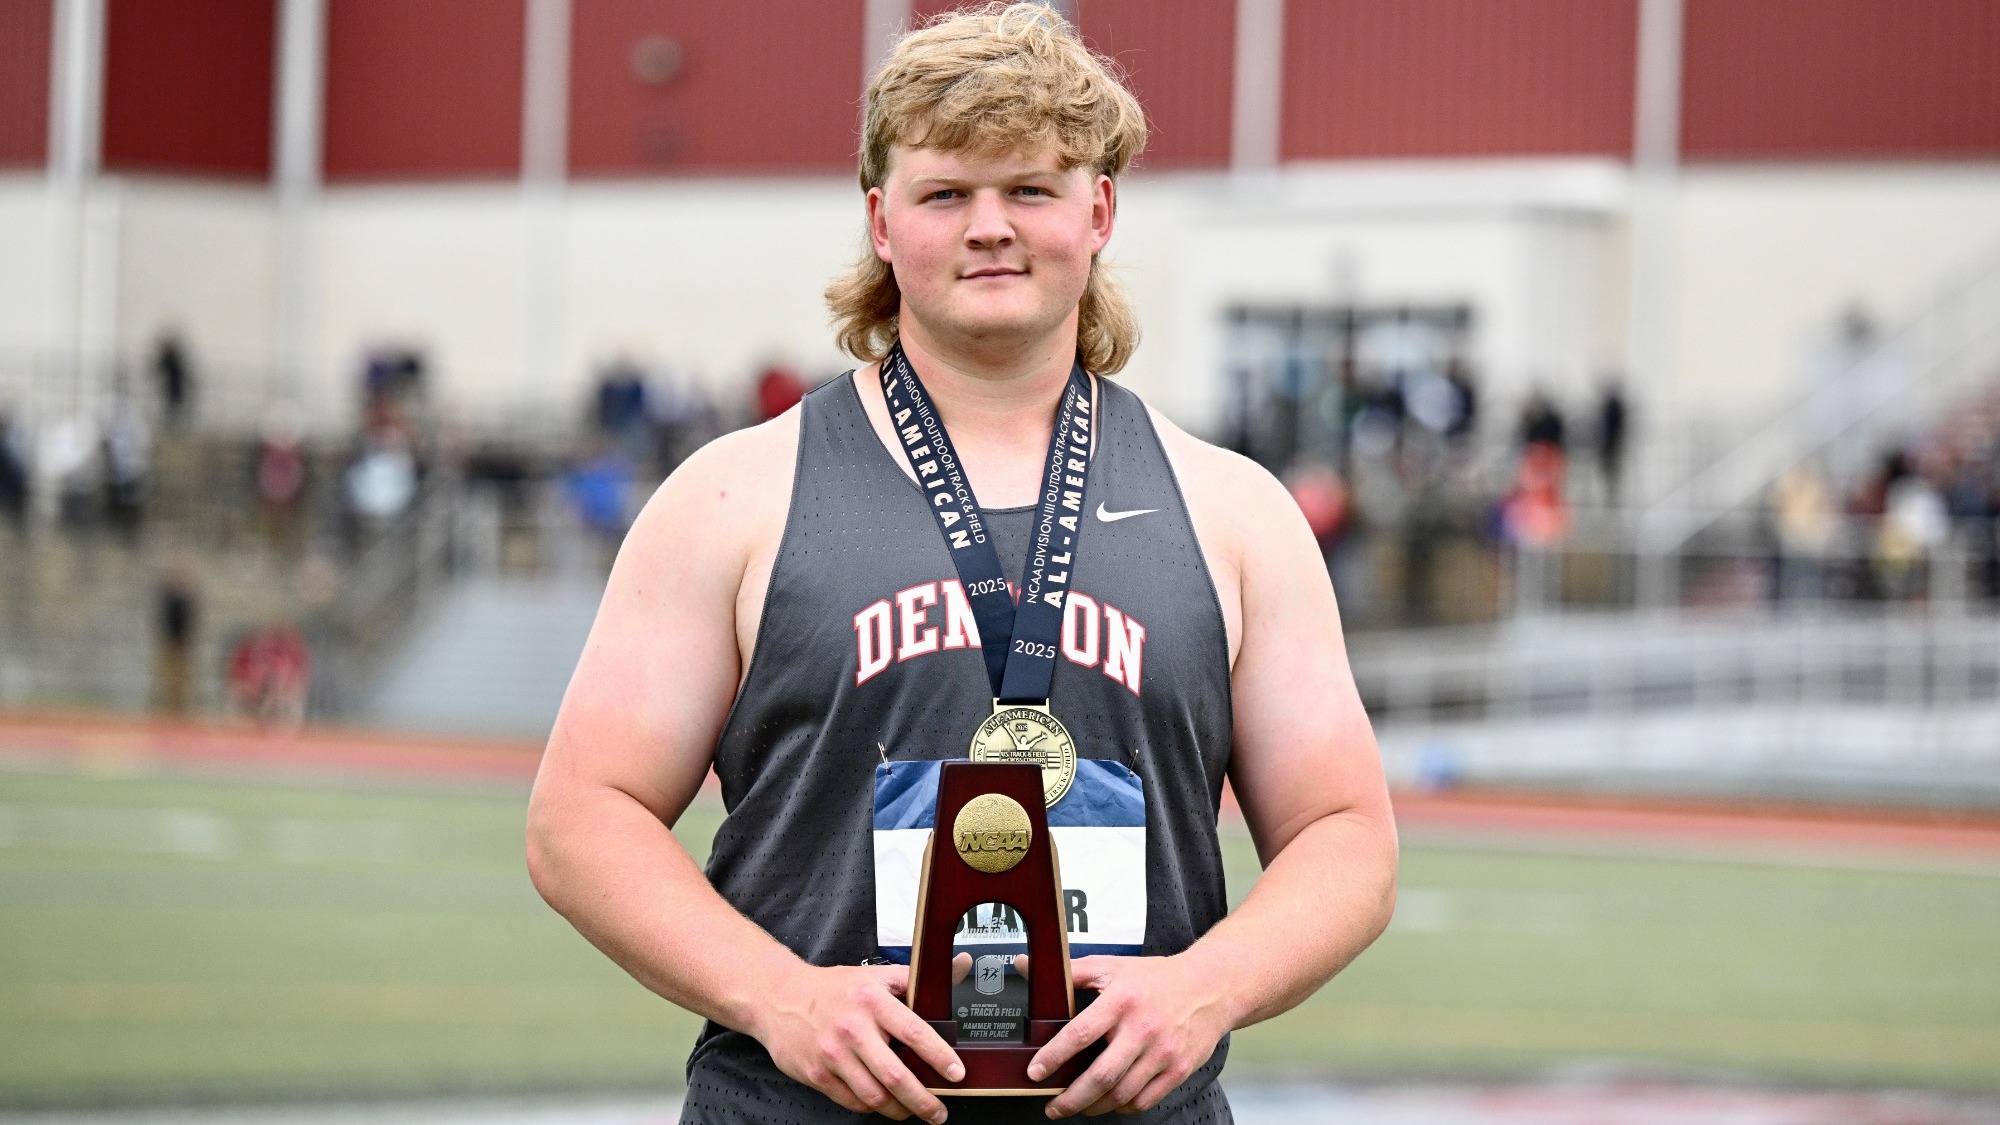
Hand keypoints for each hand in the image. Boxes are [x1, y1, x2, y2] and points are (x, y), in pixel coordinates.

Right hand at [752, 963, 964, 1121]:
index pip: (914, 1032)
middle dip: (923, 1100)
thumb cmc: (833, 989)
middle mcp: (852, 1028)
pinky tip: (884, 1104)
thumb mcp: (875, 976)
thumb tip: (961, 965)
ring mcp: (833, 1054)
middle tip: (939, 1112)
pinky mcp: (817, 1074)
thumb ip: (917, 979)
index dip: (939, 1056)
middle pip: (896, 1076)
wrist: (779, 998)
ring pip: (875, 1096)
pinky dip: (873, 1108)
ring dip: (900, 1110)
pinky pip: (852, 1102)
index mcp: (872, 1000)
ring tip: (914, 1111)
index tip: (956, 1074)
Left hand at [1026, 954, 1233, 1117]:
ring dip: (1094, 1106)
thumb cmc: (1157, 978)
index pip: (1081, 1033)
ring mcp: (1163, 1053)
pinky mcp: (1178, 1070)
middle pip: (1102, 1076)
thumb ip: (1069, 971)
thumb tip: (1026, 965)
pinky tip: (1111, 1102)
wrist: (1211, 986)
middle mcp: (1143, 1029)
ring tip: (1079, 1106)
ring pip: (1122, 1094)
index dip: (1054, 1056)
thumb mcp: (1112, 966)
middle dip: (1072, 1099)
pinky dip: (1123, 1107)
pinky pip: (1144, 1100)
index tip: (1036, 1072)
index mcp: (1122, 1000)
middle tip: (1053, 1106)